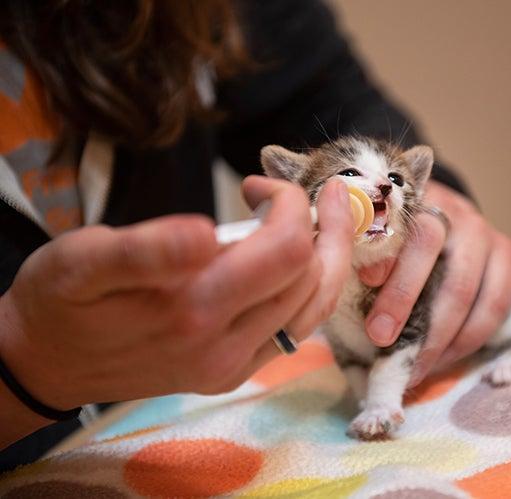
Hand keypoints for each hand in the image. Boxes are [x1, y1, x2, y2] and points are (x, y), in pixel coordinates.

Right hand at [0, 176, 351, 415]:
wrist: (46, 364)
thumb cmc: (61, 301)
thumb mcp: (81, 261)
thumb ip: (145, 250)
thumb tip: (206, 232)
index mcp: (192, 311)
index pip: (287, 251)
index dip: (290, 205)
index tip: (257, 185)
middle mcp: (225, 348)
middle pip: (314, 278)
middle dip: (319, 225)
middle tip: (290, 193)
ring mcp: (234, 366)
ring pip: (316, 306)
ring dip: (326, 255)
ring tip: (314, 217)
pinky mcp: (234, 374)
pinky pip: (298, 329)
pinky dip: (311, 287)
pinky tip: (296, 258)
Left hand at [359, 180, 510, 386]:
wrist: (437, 219)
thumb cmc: (392, 241)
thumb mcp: (372, 240)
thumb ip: (358, 256)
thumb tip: (335, 290)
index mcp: (412, 199)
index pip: (398, 221)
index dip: (386, 252)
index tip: (367, 282)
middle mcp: (451, 210)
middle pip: (433, 251)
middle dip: (404, 301)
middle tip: (381, 341)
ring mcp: (483, 231)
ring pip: (467, 286)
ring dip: (439, 334)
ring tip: (415, 365)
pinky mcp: (505, 254)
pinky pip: (496, 303)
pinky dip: (471, 338)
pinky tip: (446, 358)